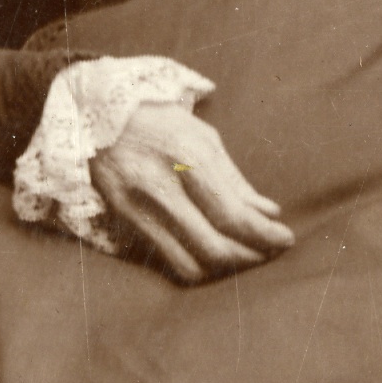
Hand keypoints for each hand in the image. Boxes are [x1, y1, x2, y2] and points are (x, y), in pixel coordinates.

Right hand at [91, 86, 295, 283]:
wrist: (95, 114)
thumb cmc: (159, 121)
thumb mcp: (203, 137)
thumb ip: (236, 180)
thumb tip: (269, 214)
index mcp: (187, 157)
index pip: (232, 214)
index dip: (265, 235)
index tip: (286, 239)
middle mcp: (161, 186)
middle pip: (215, 246)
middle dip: (251, 256)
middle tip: (270, 253)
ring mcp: (138, 208)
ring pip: (192, 262)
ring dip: (227, 268)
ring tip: (245, 256)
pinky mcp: (125, 221)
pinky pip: (169, 261)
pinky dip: (198, 267)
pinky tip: (213, 257)